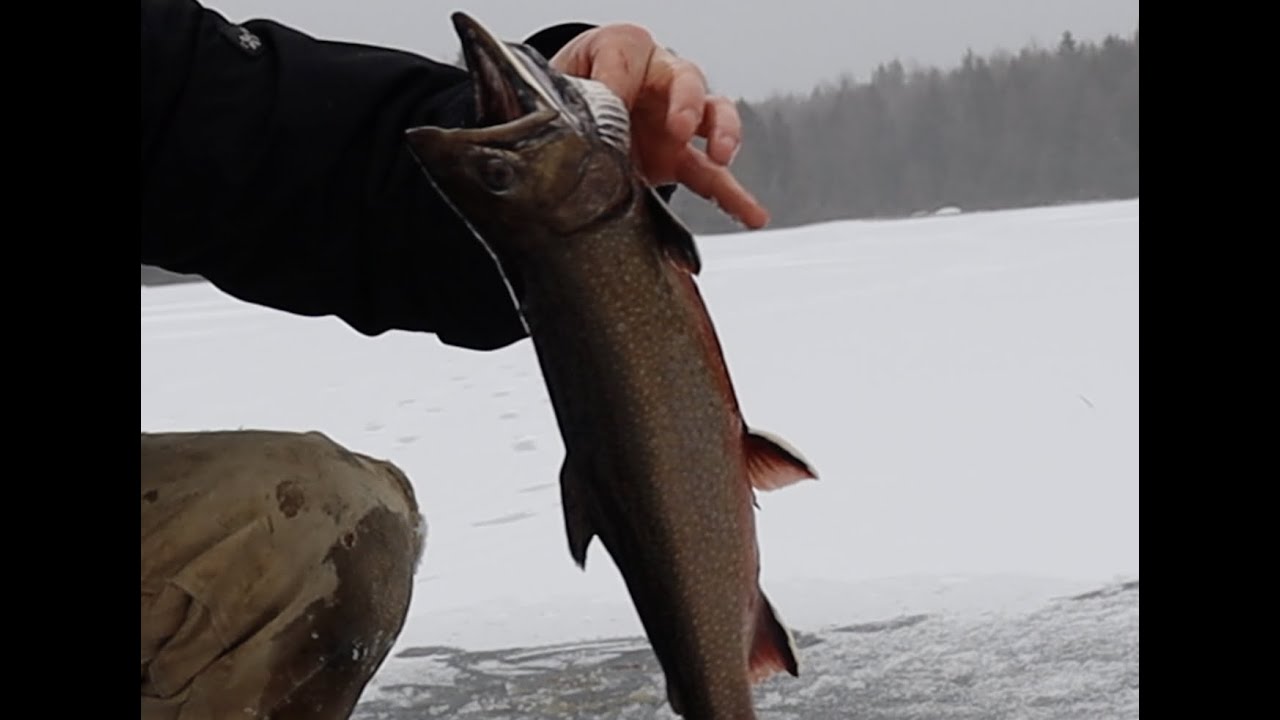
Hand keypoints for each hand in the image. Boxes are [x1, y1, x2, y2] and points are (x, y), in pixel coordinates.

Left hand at [549, 24, 769, 228]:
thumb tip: (585, 116)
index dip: (619, 77)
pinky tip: (752, 215)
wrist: (577, 115)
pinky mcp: (681, 159)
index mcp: (627, 52)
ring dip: (721, 135)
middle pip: (687, 80)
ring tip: (721, 155)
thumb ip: (571, 93)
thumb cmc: (577, 86)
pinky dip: (735, 198)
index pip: (627, 54)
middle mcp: (661, 81)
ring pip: (714, 117)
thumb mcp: (563, 78)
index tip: (610, 98)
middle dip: (685, 103)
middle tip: (678, 128)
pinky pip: (713, 177)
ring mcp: (677, 121)